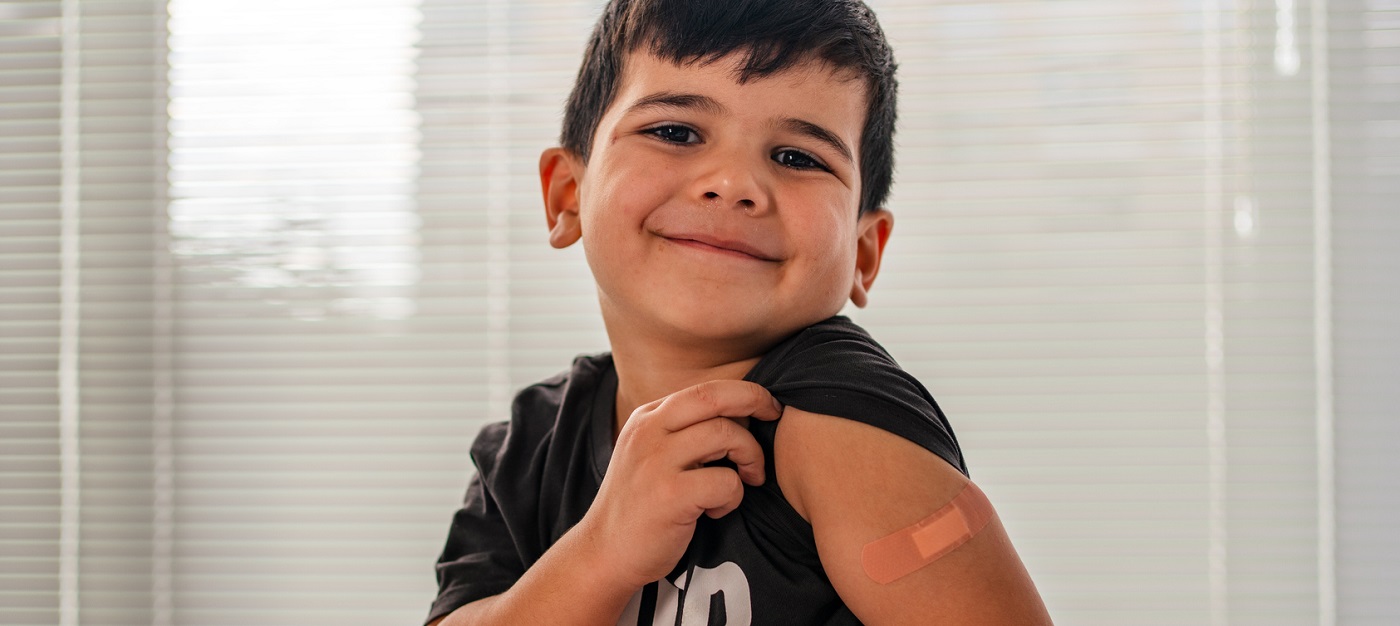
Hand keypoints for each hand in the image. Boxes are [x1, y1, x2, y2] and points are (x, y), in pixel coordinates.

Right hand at [579, 380, 782, 589]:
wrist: (604, 554)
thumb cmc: (639, 506)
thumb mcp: (651, 454)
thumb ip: (682, 432)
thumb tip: (739, 415)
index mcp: (646, 418)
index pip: (704, 389)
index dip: (743, 392)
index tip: (765, 405)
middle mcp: (649, 432)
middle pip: (715, 397)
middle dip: (756, 400)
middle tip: (775, 417)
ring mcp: (657, 461)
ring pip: (726, 434)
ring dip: (750, 457)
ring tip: (744, 480)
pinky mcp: (670, 495)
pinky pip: (726, 481)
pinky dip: (733, 496)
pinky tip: (715, 511)